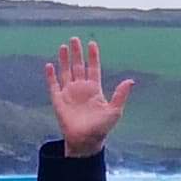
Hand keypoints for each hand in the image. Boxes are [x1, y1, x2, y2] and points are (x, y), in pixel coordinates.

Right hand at [45, 37, 136, 155]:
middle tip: (75, 39)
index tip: (92, 43)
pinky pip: (53, 85)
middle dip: (77, 53)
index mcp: (94, 89)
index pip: (93, 68)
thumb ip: (120, 95)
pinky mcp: (58, 101)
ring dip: (64, 60)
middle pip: (78, 66)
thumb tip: (131, 80)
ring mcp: (69, 94)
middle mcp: (81, 89)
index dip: (93, 56)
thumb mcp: (114, 110)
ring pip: (65, 72)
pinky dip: (51, 76)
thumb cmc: (101, 128)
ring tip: (63, 46)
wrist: (85, 142)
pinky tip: (49, 65)